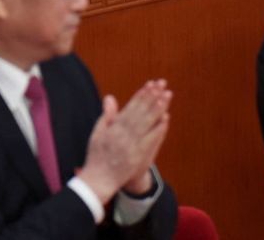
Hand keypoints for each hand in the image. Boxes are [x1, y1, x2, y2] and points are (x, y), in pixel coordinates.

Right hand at [76, 80, 171, 202]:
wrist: (99, 180)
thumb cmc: (97, 156)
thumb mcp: (97, 133)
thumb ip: (107, 115)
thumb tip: (110, 97)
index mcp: (113, 128)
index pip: (130, 107)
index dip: (141, 95)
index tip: (150, 84)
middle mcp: (123, 135)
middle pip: (141, 112)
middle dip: (152, 96)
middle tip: (162, 84)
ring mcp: (132, 146)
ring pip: (147, 123)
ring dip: (158, 108)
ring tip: (166, 95)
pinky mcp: (138, 156)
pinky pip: (150, 140)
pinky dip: (158, 129)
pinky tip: (165, 118)